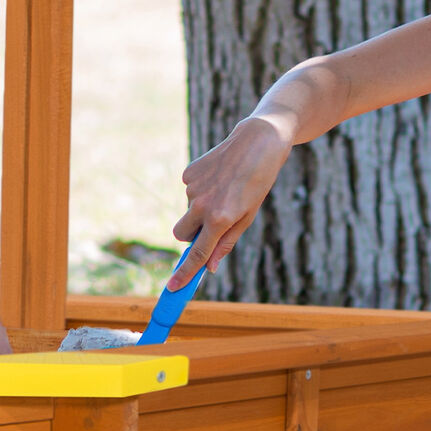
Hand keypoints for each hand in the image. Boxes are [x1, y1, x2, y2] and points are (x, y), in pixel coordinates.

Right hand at [170, 117, 291, 278]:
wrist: (257, 143)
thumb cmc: (257, 184)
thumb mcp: (247, 217)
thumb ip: (226, 243)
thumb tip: (210, 267)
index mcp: (220, 219)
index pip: (197, 254)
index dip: (184, 274)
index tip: (172, 288)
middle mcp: (202, 205)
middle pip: (181, 234)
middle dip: (190, 236)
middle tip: (210, 226)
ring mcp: (192, 188)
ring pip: (188, 211)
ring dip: (201, 208)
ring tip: (226, 190)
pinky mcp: (188, 173)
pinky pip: (189, 191)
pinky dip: (201, 190)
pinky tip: (219, 177)